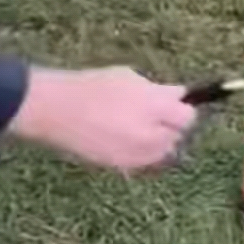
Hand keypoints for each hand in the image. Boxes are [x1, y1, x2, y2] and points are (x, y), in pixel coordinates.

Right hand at [8, 67, 196, 170]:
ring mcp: (136, 153)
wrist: (57, 110)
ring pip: (163, 151)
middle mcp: (150, 133)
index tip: (175, 104)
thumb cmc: (91, 88)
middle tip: (156, 115)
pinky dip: (142, 151)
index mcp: (154, 107)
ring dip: (159, 140)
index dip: (182, 109)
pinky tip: (125, 137)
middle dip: (171, 125)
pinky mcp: (122, 165)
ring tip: (139, 127)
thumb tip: (177, 96)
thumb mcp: (128, 78)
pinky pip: (144, 161)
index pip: (187, 116)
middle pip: (177, 135)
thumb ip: (157, 90)